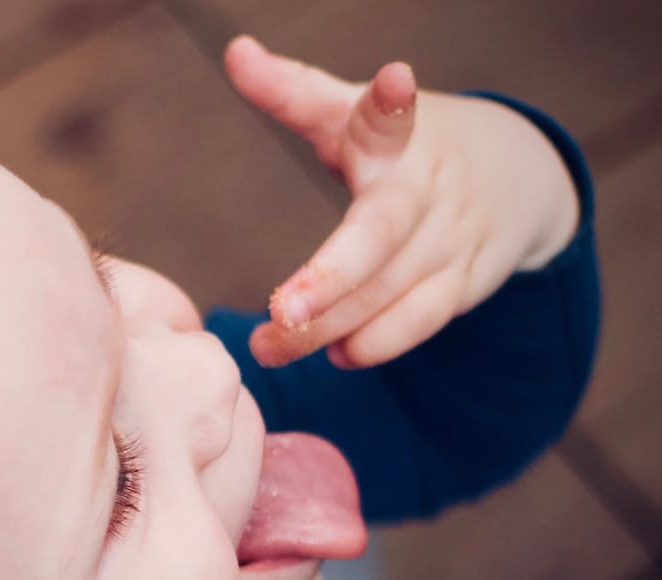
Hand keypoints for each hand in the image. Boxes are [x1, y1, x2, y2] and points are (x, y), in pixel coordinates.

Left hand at [223, 35, 580, 368]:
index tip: (394, 81)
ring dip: (330, 327)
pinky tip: (337, 356)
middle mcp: (428, 187)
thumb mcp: (353, 113)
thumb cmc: (404, 144)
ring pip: (390, 291)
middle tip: (280, 312)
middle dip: (332, 278)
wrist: (513, 173)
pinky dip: (377, 343)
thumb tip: (235, 52)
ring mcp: (451, 238)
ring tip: (271, 346)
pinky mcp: (465, 283)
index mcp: (398, 136)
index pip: (393, 116)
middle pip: (381, 235)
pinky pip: (421, 321)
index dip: (391, 101)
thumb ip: (292, 91)